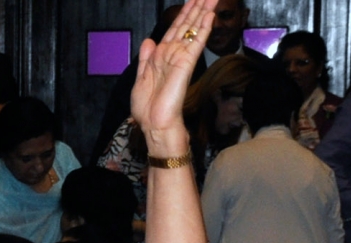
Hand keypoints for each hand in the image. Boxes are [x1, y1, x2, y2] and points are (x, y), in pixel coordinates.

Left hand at [130, 0, 215, 150]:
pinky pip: (196, 42)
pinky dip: (202, 28)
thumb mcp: (141, 79)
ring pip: (192, 30)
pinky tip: (209, 15)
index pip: (174, 30)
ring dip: (202, 12)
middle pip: (186, 25)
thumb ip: (146, 58)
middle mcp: (173, 54)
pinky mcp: (186, 64)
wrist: (155, 124)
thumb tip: (149, 40)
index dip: (183, 14)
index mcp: (161, 57)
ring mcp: (180, 58)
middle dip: (196, 7)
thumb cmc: (148, 108)